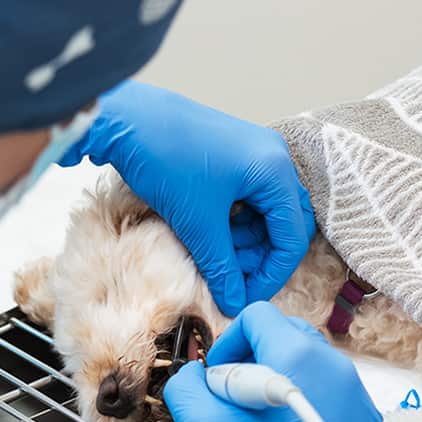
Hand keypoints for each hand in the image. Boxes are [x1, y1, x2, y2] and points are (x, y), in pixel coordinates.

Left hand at [65, 82, 315, 315]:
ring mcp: (254, 153)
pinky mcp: (234, 154)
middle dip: (263, 257)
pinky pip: (248, 197)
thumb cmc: (166, 159)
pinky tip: (211, 235)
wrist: (128, 118)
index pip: (292, 237)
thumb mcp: (197, 223)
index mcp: (275, 171)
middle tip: (234, 280)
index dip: (272, 274)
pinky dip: (235, 222)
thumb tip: (235, 303)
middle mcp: (273, 158)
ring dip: (247, 241)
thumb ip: (221, 267)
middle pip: (286, 223)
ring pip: (266, 212)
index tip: (247, 298)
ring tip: (216, 256)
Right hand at [162, 303, 388, 421]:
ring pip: (312, 366)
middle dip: (256, 359)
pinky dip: (309, 405)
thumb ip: (186, 384)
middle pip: (288, 335)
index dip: (228, 343)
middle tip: (236, 401)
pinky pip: (334, 396)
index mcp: (299, 357)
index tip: (219, 381)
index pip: (258, 317)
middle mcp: (337, 369)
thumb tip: (194, 374)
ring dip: (282, 381)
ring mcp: (360, 398)